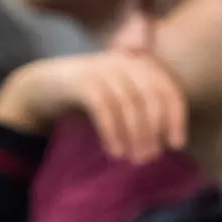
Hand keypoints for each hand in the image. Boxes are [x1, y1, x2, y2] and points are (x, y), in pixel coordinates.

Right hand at [0, 51, 186, 163]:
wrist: (44, 86)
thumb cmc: (91, 98)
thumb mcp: (121, 99)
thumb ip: (143, 112)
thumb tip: (167, 143)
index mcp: (139, 64)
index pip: (167, 89)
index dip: (175, 117)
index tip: (177, 145)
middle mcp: (124, 61)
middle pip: (150, 96)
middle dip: (154, 129)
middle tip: (151, 157)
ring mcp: (102, 68)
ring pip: (128, 103)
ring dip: (135, 135)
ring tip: (135, 159)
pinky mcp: (81, 80)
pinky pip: (104, 108)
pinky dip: (113, 132)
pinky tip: (115, 152)